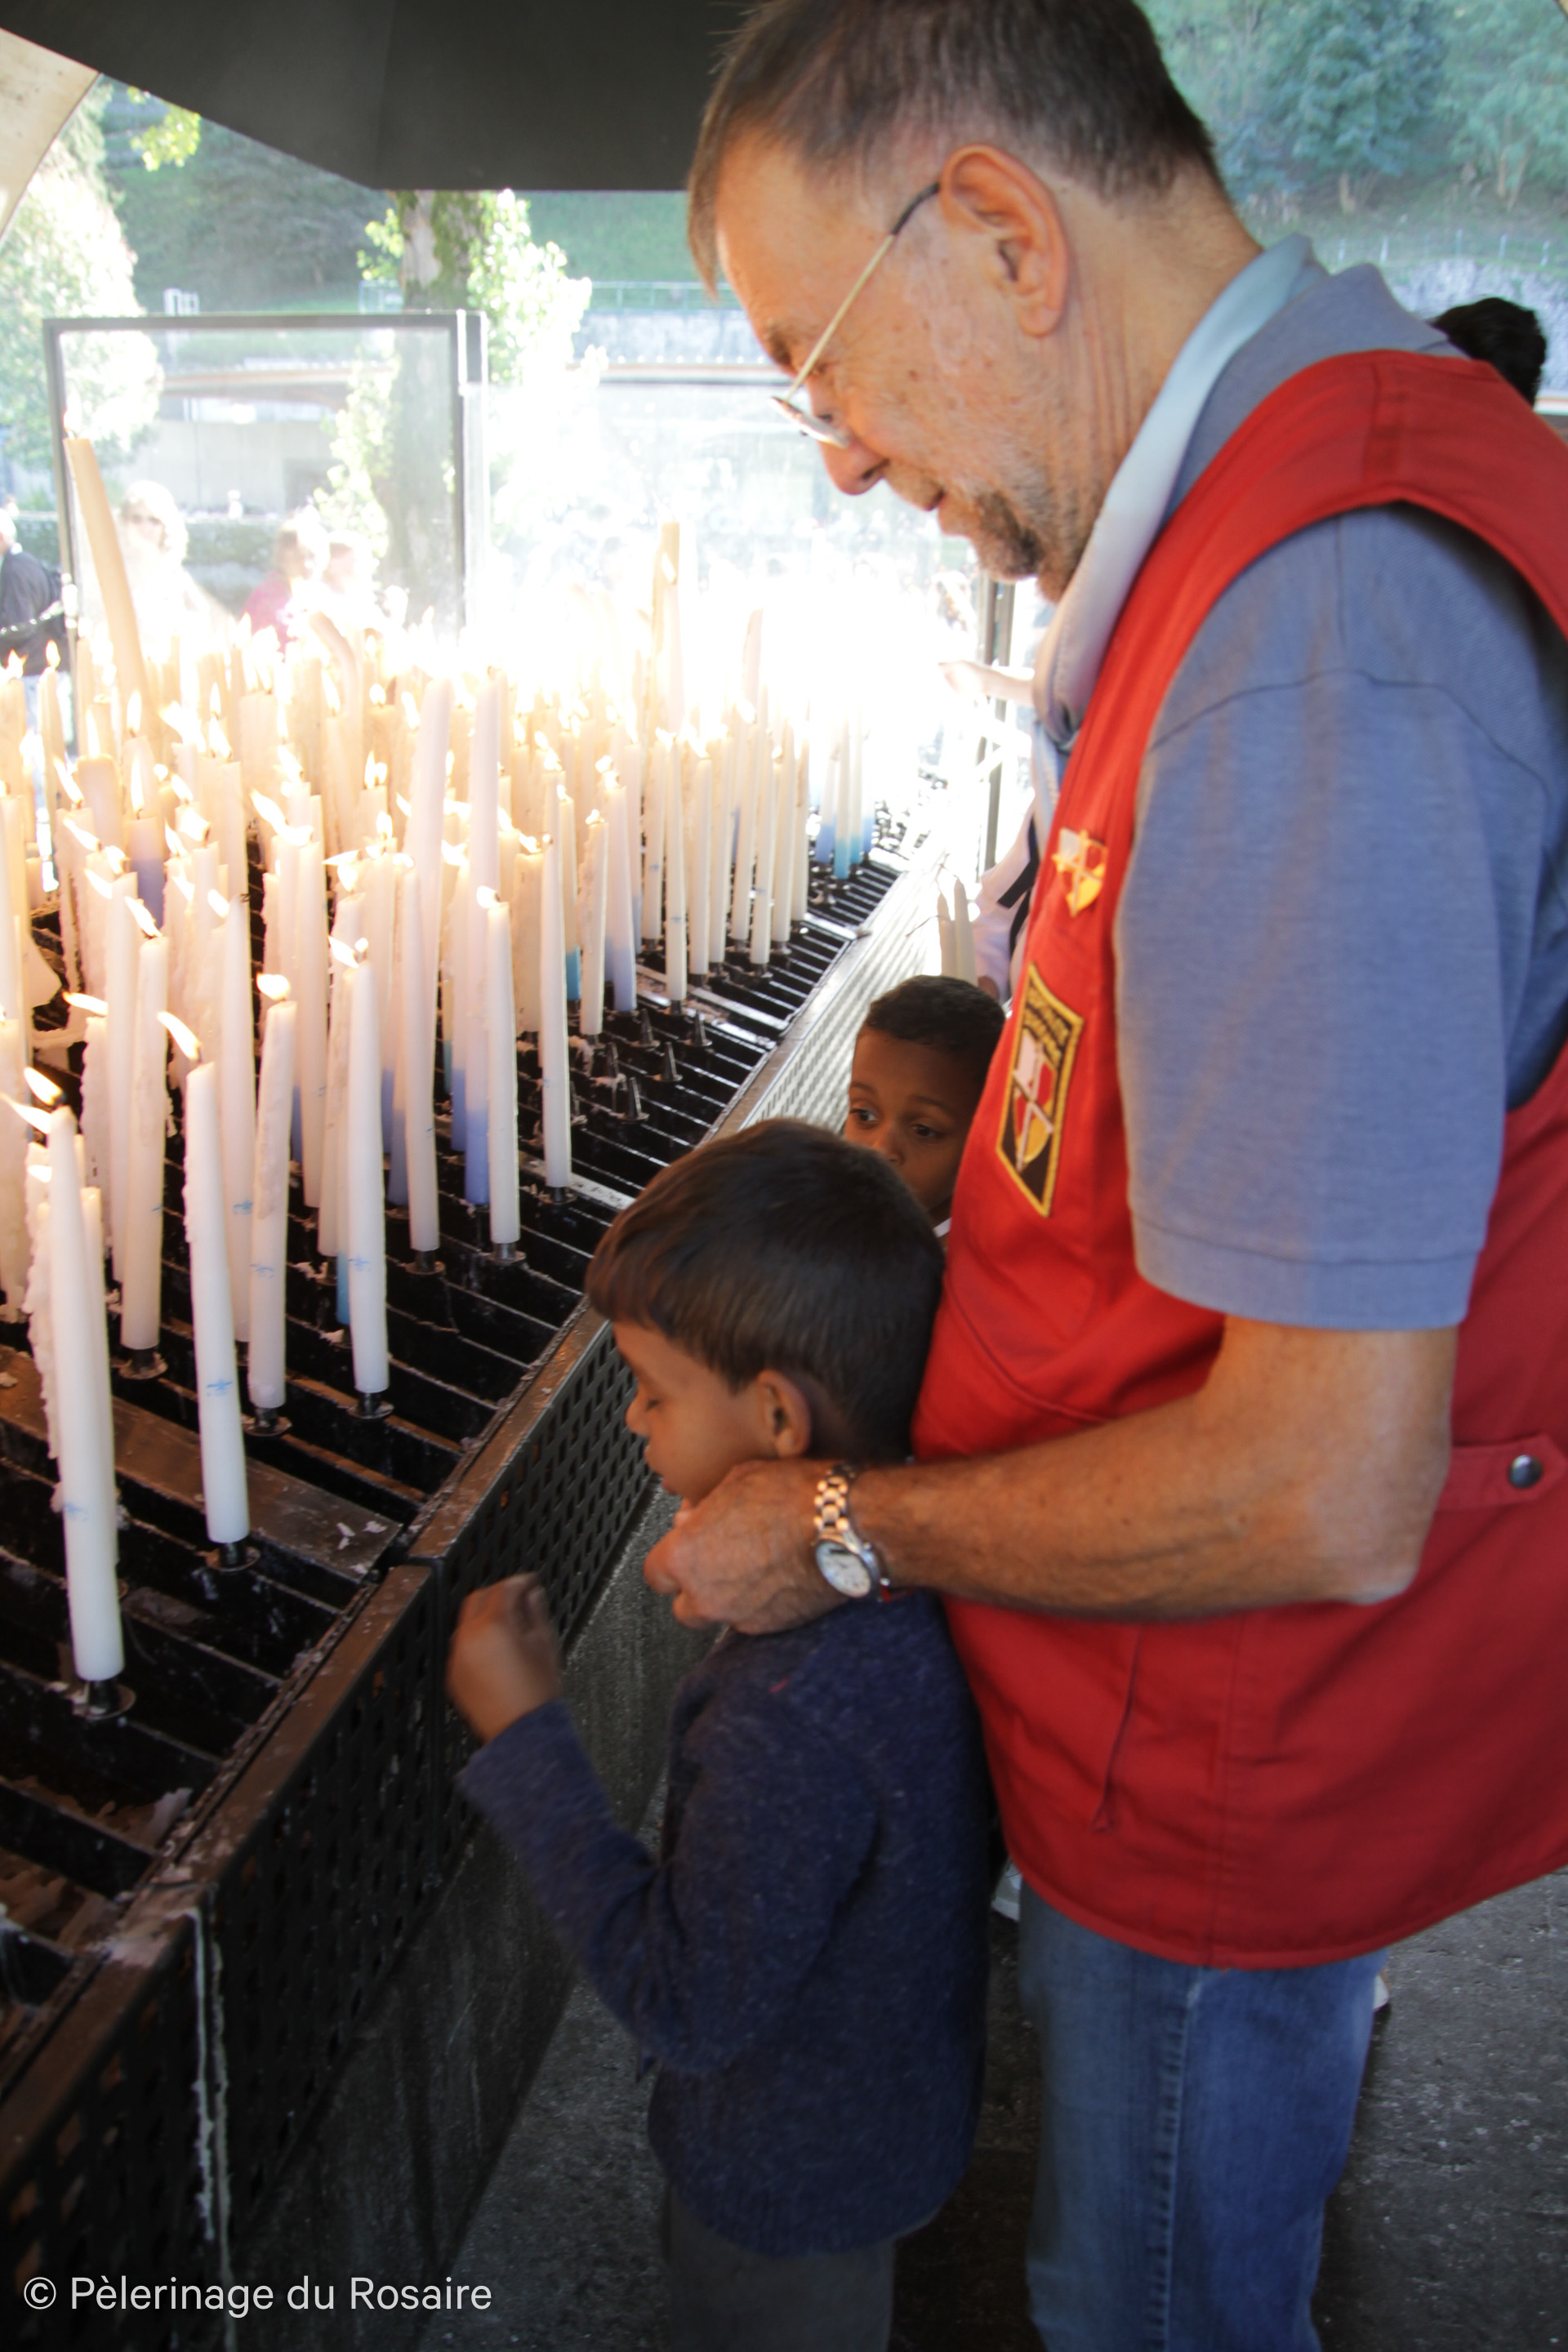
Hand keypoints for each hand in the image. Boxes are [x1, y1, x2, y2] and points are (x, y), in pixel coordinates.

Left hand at [446, 1574, 561, 1739]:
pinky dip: (477, 1639)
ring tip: (508, 1624)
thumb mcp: (545, 1644)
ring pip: (466, 1622)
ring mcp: (458, 1657)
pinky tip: (496, 1647)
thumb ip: (536, 1612)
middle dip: (497, 1593)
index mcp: (493, 1626)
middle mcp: (469, 1638)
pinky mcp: (454, 1675)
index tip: (529, 1583)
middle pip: (477, 1599)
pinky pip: (462, 1646)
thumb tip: (531, 1596)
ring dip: (484, 1615)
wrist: (521, 1732)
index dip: (519, 1581)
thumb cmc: (535, 1694)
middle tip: (516, 1597)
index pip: (503, 1589)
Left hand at [644, 1457, 839, 1632]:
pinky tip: (777, 1578)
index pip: (654, 1573)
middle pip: (682, 1607)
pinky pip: (753, 1621)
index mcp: (686, 1556)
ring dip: (726, 1599)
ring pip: (718, 1617)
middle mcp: (706, 1594)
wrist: (843, 1527)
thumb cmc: (793, 1497)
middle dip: (695, 1588)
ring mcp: (738, 1616)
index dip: (668, 1561)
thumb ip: (706, 1506)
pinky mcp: (772, 1628)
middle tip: (716, 1562)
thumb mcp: (738, 1479)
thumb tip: (694, 1516)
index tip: (681, 1550)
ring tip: (751, 1570)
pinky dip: (759, 1605)